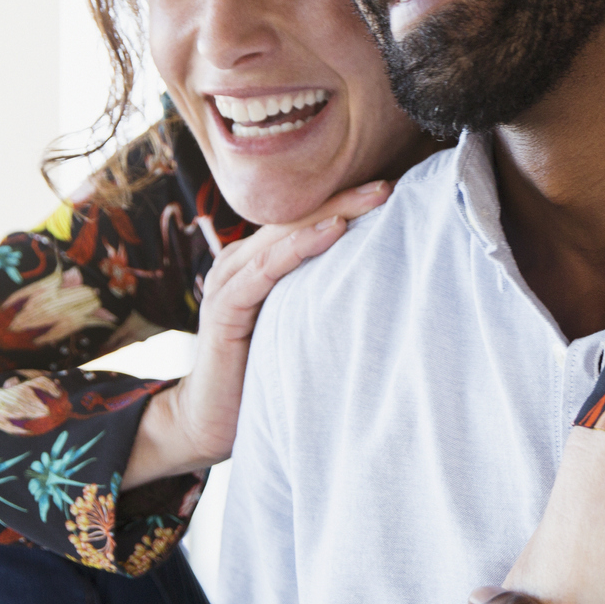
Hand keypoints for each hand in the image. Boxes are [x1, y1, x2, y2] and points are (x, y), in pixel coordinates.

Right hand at [121, 180, 390, 487]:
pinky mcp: (225, 307)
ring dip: (332, 211)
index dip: (348, 203)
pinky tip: (334, 231)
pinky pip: (266, 268)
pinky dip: (300, 245)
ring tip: (373, 196)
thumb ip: (320, 297)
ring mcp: (230, 281)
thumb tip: (380, 279)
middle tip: (391, 183)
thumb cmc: (261, 375)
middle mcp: (242, 263)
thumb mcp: (298, 326)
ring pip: (285, 234)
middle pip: (300, 218)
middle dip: (347, 198)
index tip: (394, 188)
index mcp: (259, 262)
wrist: (210, 420)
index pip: (307, 221)